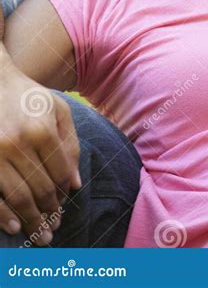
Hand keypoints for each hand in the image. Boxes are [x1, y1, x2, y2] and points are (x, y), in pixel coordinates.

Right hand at [0, 44, 80, 244]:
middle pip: (40, 189)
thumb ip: (71, 145)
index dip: (64, 192)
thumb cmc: (29, 98)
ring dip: (31, 220)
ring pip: (18, 197)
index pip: (60, 173)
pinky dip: (3, 216)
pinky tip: (15, 226)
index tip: (64, 202)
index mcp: (41, 130)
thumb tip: (75, 185)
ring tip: (40, 234)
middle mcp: (17, 143)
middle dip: (50, 212)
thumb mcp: (58, 110)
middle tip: (55, 228)